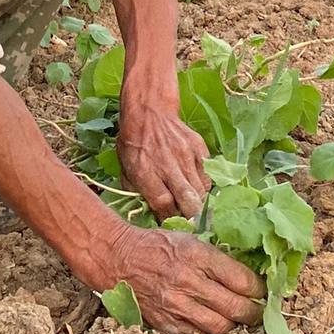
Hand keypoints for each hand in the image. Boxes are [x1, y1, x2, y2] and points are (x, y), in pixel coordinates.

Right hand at [98, 226, 264, 333]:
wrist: (120, 259)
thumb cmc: (157, 245)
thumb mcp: (189, 239)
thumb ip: (215, 257)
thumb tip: (246, 273)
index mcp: (197, 254)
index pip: (241, 279)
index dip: (258, 288)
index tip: (263, 290)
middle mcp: (189, 281)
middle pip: (235, 307)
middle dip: (253, 312)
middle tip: (258, 311)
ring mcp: (177, 305)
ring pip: (220, 326)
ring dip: (233, 324)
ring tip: (236, 318)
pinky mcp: (166, 323)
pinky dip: (208, 330)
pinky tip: (211, 320)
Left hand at [117, 99, 210, 220]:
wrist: (149, 111)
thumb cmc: (134, 143)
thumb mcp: (125, 169)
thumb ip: (137, 192)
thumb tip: (151, 214)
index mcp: (145, 172)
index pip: (164, 205)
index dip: (169, 219)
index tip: (169, 223)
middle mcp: (167, 165)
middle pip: (189, 202)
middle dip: (190, 217)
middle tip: (188, 221)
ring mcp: (186, 155)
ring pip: (202, 191)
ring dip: (198, 202)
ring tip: (192, 204)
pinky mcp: (199, 148)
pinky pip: (208, 176)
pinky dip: (203, 185)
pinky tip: (195, 185)